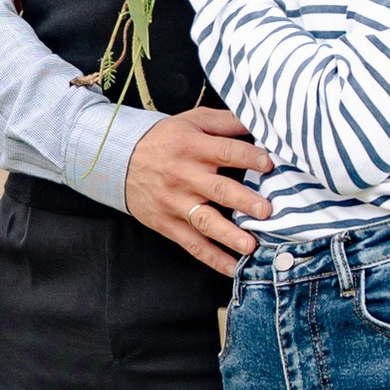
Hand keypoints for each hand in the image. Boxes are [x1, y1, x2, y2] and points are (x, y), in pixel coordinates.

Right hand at [125, 102, 272, 268]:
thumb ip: (226, 122)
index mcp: (192, 147)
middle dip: (243, 201)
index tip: (269, 164)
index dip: (248, 157)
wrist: (120, 161)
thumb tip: (260, 122)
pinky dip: (213, 258)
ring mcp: (175, 203)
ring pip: (205, 221)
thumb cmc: (165, 140)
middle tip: (266, 210)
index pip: (225, 151)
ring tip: (250, 245)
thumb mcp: (192, 121)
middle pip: (218, 189)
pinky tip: (232, 268)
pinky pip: (193, 244)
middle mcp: (184, 175)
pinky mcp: (168, 224)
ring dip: (229, 235)